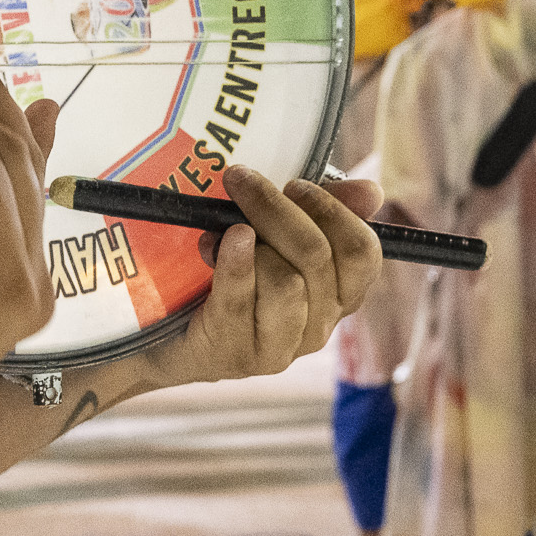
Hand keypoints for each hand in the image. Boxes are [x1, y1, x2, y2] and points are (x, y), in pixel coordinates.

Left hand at [141, 166, 383, 390]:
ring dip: (251, 243)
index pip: (362, 253)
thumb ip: (319, 214)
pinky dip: (232, 265)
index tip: (294, 184)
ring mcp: (281, 347)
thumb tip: (372, 190)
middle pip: (317, 258)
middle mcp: (319, 326)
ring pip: (286, 283)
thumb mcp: (273, 238)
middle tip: (240, 181)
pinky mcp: (237, 355)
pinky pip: (242, 301)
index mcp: (337, 296)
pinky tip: (216, 243)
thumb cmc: (226, 274)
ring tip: (220, 230)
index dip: (332, 211)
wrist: (163, 333)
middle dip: (276, 209)